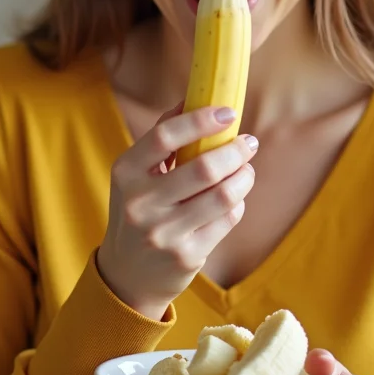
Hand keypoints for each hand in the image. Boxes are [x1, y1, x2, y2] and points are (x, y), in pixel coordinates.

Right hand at [97, 102, 258, 318]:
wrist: (127, 275)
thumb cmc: (139, 210)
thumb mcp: (135, 176)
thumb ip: (161, 139)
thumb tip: (191, 99)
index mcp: (125, 173)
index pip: (165, 137)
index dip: (200, 120)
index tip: (228, 112)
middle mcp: (141, 204)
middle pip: (204, 168)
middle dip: (235, 151)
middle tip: (248, 142)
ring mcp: (164, 233)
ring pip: (223, 196)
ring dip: (244, 176)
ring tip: (247, 169)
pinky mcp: (187, 256)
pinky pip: (227, 220)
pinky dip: (237, 204)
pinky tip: (235, 198)